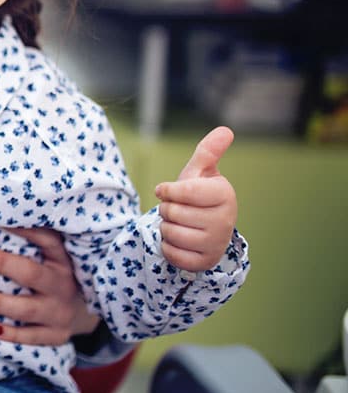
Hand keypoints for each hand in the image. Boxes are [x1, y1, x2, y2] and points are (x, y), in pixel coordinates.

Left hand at [0, 228, 98, 344]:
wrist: (85, 313)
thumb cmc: (55, 275)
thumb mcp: (53, 257)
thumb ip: (32, 241)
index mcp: (62, 260)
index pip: (47, 240)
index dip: (24, 229)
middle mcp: (63, 285)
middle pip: (31, 274)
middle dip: (0, 262)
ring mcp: (60, 313)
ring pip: (26, 309)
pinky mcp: (56, 335)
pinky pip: (30, 337)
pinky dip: (8, 333)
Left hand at [154, 126, 237, 272]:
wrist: (204, 228)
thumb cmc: (198, 195)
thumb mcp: (200, 172)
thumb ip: (208, 151)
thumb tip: (225, 130)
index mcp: (224, 195)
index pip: (182, 191)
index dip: (167, 190)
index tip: (167, 190)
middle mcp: (225, 220)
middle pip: (172, 213)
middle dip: (166, 209)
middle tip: (177, 209)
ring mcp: (216, 243)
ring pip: (169, 233)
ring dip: (166, 228)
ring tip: (179, 224)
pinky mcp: (205, 262)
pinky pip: (171, 253)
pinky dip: (167, 247)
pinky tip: (180, 241)